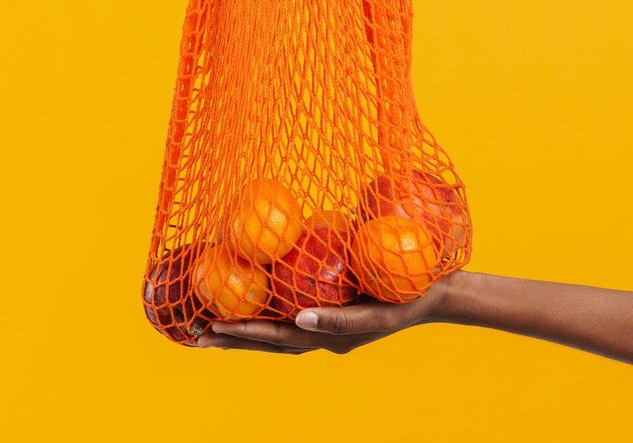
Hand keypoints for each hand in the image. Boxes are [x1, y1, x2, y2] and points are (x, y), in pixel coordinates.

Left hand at [195, 280, 451, 353]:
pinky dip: (265, 311)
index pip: (280, 338)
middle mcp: (322, 336)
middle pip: (270, 341)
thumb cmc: (410, 294)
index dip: (249, 333)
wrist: (435, 292)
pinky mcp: (327, 310)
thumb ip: (342, 320)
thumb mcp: (379, 312)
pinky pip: (289, 312)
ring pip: (276, 332)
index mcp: (330, 338)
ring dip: (243, 330)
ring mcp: (324, 327)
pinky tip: (247, 297)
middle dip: (234, 338)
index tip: (219, 326)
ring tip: (208, 326)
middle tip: (197, 333)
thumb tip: (301, 319)